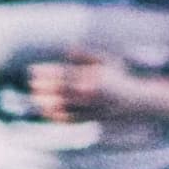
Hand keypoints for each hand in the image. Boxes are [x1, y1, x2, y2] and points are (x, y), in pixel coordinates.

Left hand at [19, 51, 133, 119]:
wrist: (136, 101)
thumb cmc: (118, 77)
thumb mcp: (107, 61)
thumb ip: (87, 55)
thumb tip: (67, 50)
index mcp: (94, 77)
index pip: (65, 74)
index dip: (47, 72)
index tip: (33, 70)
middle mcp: (92, 92)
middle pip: (62, 90)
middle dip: (45, 87)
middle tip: (32, 84)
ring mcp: (92, 106)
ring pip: (65, 106)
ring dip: (48, 102)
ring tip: (36, 98)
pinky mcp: (92, 118)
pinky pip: (72, 118)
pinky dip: (58, 116)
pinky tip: (47, 111)